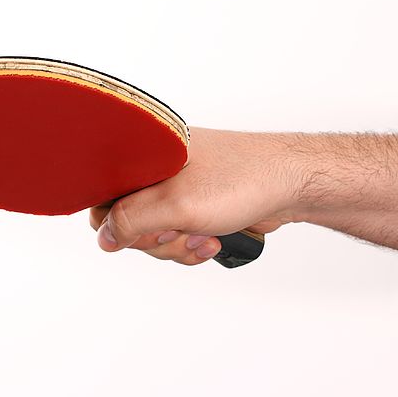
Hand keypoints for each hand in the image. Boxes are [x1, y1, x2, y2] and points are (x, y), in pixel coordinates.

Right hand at [89, 127, 300, 264]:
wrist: (293, 184)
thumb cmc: (242, 180)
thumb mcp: (177, 204)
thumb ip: (132, 220)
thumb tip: (105, 237)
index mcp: (146, 152)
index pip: (104, 193)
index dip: (118, 222)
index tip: (142, 232)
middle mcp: (158, 166)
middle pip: (128, 218)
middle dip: (154, 238)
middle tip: (178, 233)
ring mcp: (178, 185)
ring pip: (154, 230)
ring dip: (177, 244)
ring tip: (203, 237)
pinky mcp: (196, 202)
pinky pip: (177, 232)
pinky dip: (191, 243)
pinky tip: (212, 239)